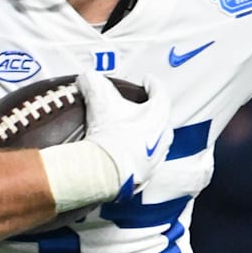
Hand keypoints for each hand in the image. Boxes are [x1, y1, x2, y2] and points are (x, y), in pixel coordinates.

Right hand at [76, 71, 170, 199]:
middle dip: (149, 111)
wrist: (105, 170)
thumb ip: (94, 83)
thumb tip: (88, 78)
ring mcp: (156, 157)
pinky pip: (147, 159)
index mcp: (158, 115)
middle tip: (136, 107)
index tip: (147, 81)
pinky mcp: (147, 174)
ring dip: (145, 134)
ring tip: (130, 131)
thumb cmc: (109, 136)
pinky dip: (138, 153)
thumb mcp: (99, 100)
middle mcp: (162, 136)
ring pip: (156, 140)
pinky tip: (125, 152)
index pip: (160, 92)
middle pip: (160, 117)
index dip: (152, 84)